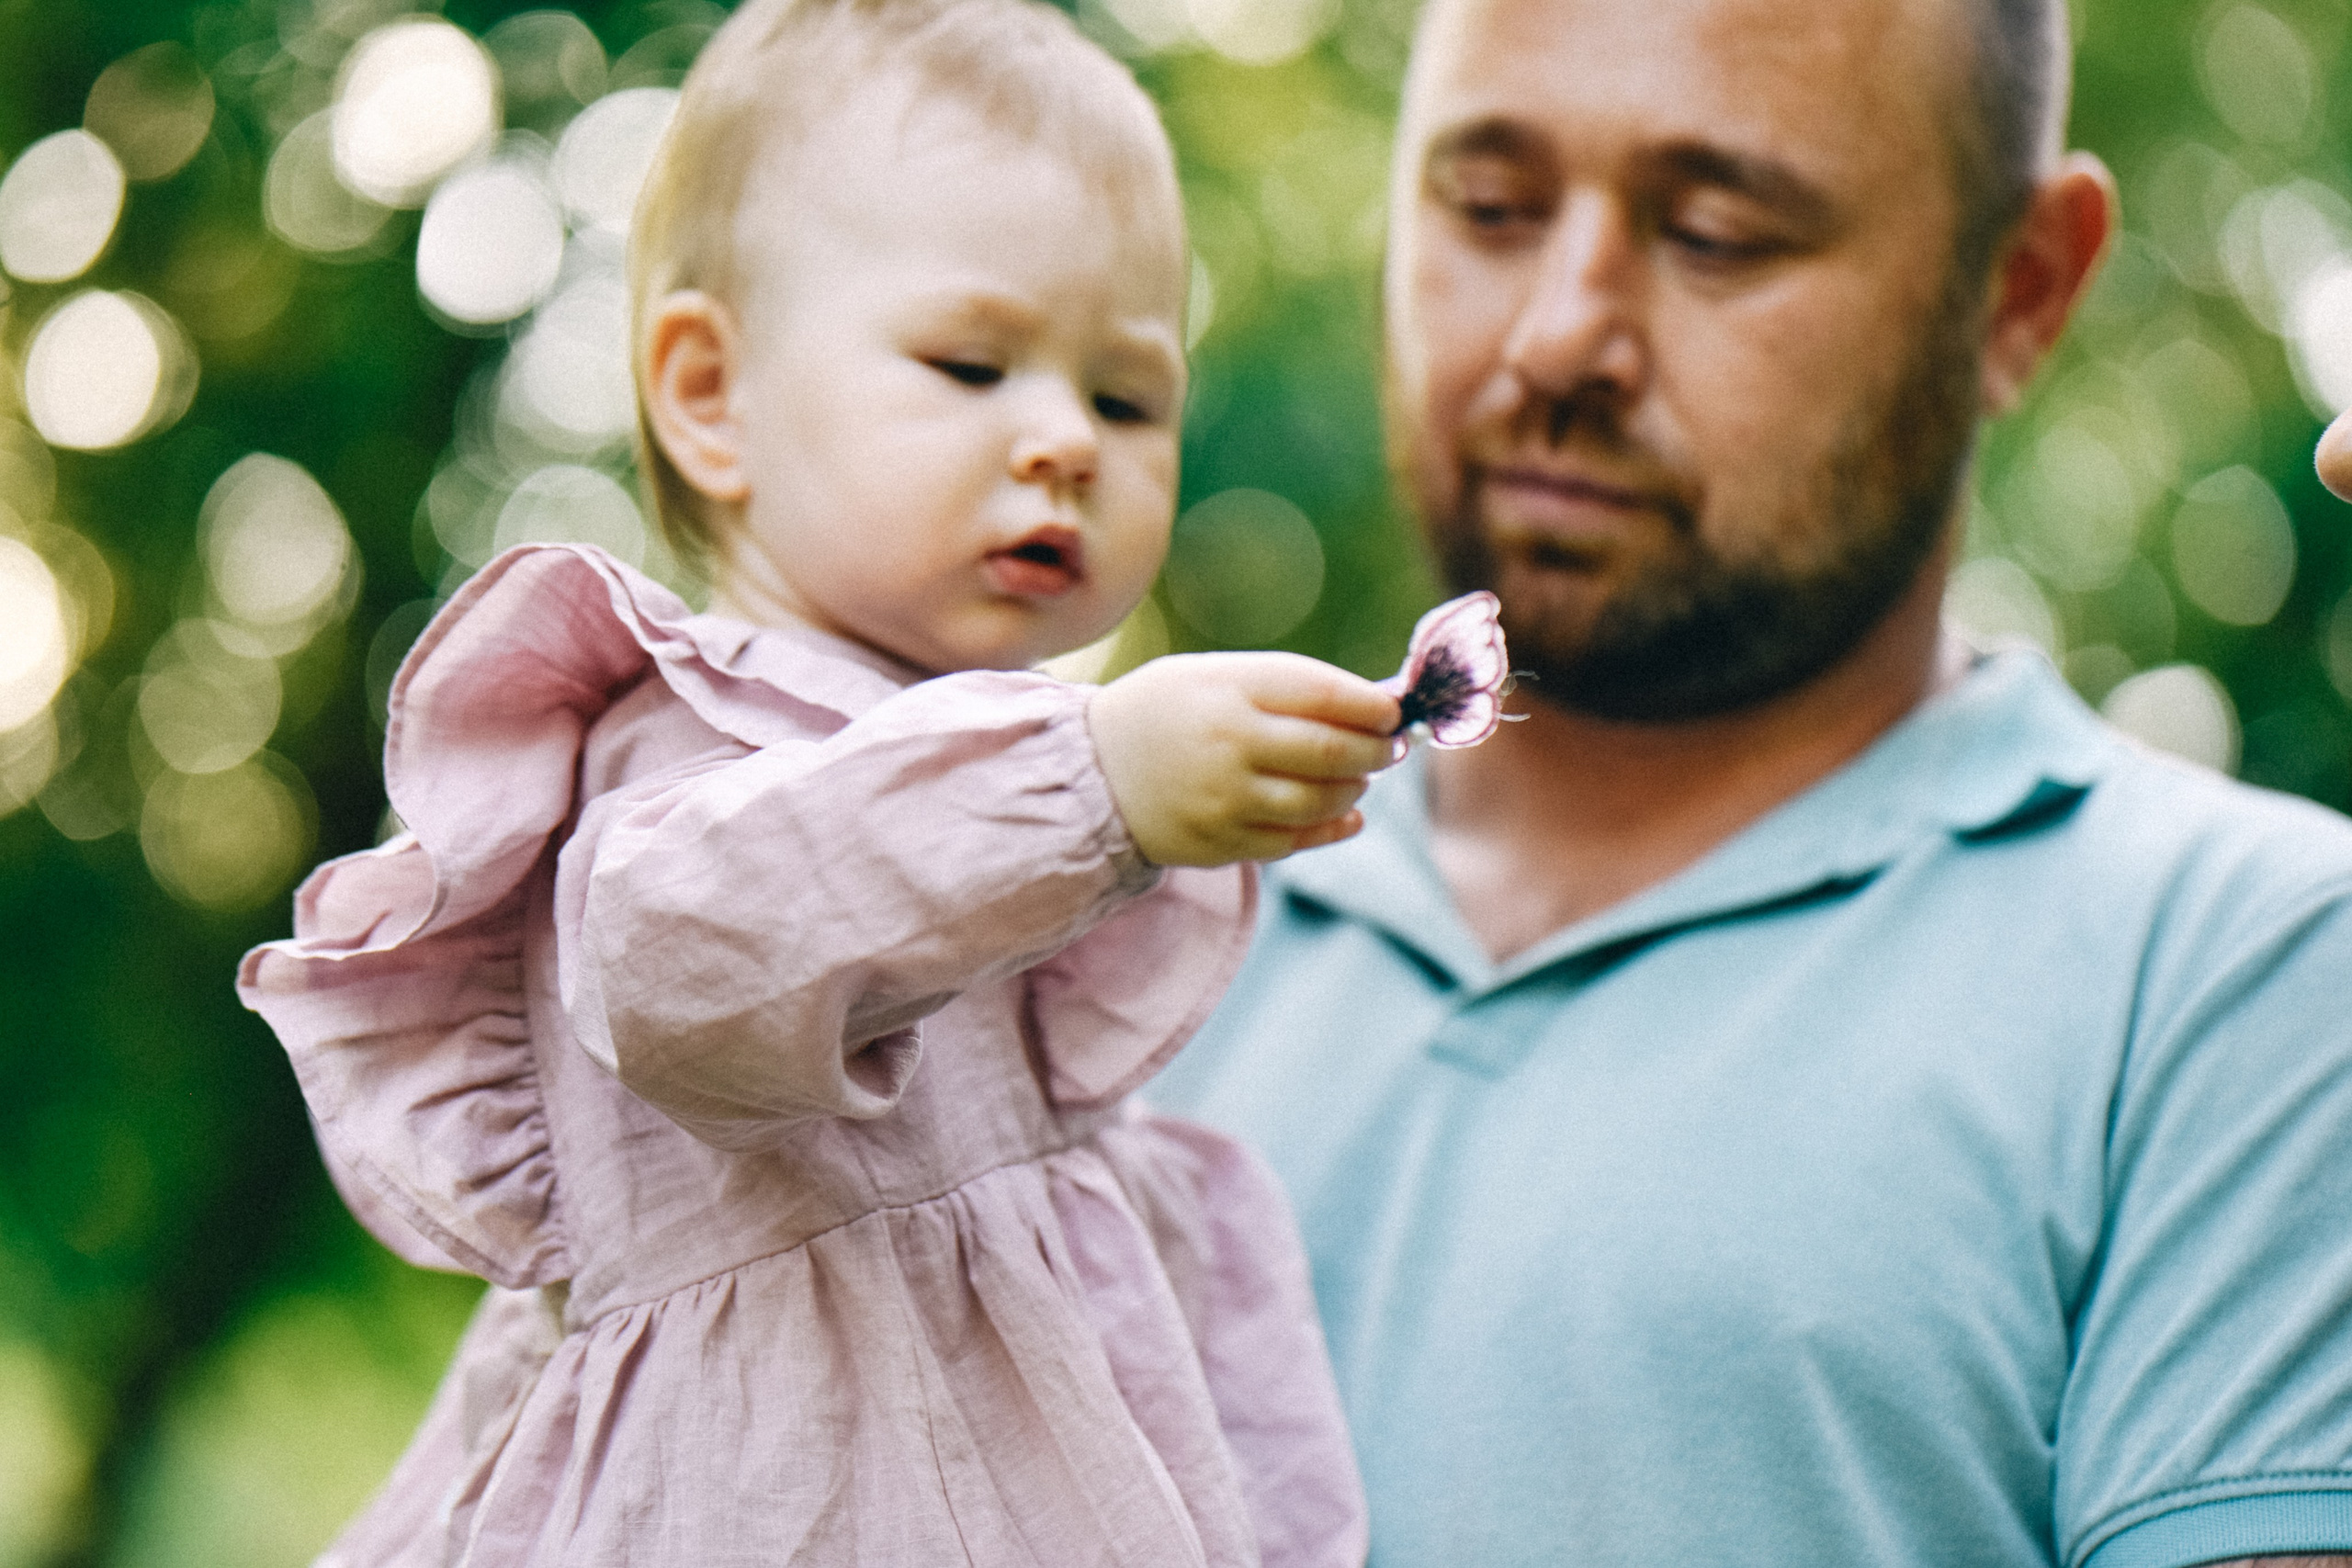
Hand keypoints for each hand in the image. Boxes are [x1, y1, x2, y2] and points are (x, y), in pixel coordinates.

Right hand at [1087, 652, 1402, 866]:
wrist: (1091, 771)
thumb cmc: (1168, 711)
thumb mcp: (1215, 676)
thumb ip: (1286, 687)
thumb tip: (1375, 707)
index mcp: (1228, 689)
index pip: (1324, 695)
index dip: (1372, 706)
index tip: (1393, 711)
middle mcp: (1229, 744)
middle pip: (1331, 752)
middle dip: (1375, 751)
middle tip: (1389, 748)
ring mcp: (1225, 799)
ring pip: (1320, 801)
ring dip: (1354, 789)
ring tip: (1358, 778)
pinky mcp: (1221, 842)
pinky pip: (1295, 840)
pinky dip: (1332, 828)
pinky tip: (1346, 815)